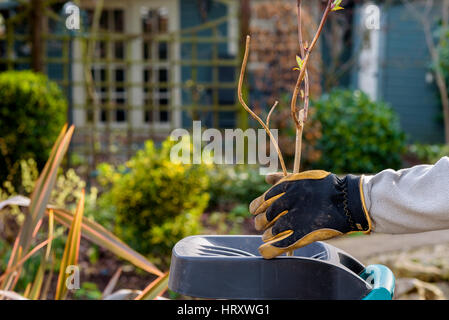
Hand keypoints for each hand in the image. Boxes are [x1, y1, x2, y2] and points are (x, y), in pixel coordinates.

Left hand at [249, 170, 371, 258]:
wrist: (348, 200)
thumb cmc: (326, 188)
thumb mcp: (302, 178)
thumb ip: (283, 178)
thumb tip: (266, 177)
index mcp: (288, 187)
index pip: (264, 200)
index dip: (257, 206)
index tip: (254, 211)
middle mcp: (289, 202)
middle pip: (267, 215)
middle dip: (262, 221)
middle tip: (260, 224)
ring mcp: (296, 218)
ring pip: (273, 230)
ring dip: (268, 235)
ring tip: (267, 236)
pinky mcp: (304, 233)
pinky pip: (282, 244)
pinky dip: (271, 249)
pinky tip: (264, 251)